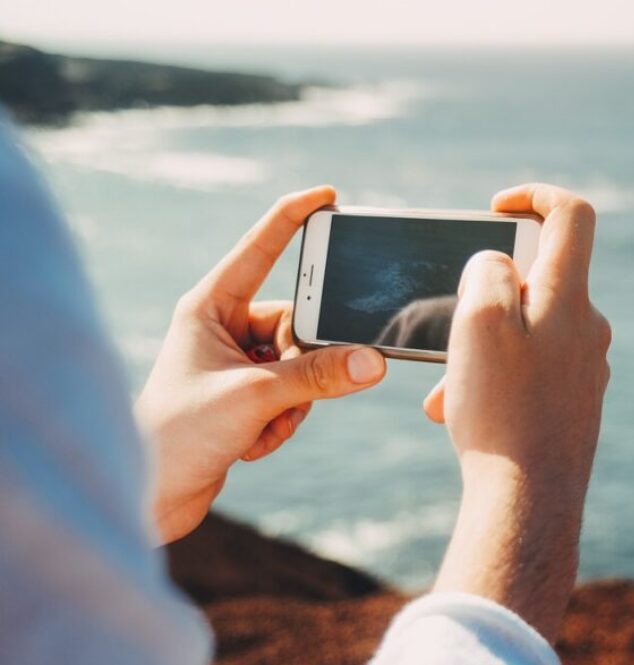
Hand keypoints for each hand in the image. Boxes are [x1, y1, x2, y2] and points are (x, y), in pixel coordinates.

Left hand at [136, 186, 386, 543]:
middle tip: (285, 393)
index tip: (330, 195)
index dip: (295, 218)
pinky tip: (250, 445)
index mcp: (210, 306)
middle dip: (304, 364)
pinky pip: (294, 395)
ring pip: (301, 364)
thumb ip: (318, 376)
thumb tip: (373, 362)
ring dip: (294, 402)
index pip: (261, 249)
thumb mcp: (256, 398)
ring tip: (257, 427)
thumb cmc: (179, 435)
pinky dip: (283, 422)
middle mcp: (223, 328)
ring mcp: (236, 363)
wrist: (150, 497)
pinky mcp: (245, 395)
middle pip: (299, 322)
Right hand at [424, 184, 610, 640]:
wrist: (529, 502)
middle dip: (484, 294)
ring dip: (479, 347)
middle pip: (538, 278)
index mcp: (570, 298)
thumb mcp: (478, 320)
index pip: (572, 215)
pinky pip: (530, 372)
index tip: (496, 207)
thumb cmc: (501, 409)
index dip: (535, 195)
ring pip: (525, 332)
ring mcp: (585, 367)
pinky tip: (460, 413)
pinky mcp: (574, 402)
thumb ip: (489, 271)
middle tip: (450, 326)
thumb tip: (499, 263)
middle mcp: (588, 327)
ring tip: (446, 388)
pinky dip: (493, 379)